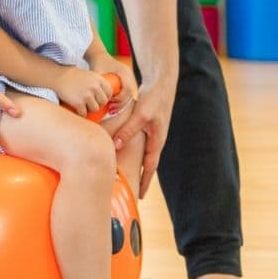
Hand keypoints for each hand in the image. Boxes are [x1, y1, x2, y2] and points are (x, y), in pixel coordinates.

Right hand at [53, 67, 114, 117]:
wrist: (58, 76)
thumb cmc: (72, 76)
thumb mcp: (89, 74)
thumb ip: (97, 83)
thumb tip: (107, 97)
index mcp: (98, 79)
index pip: (109, 92)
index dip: (105, 97)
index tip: (99, 98)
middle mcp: (94, 87)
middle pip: (103, 102)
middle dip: (98, 103)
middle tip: (90, 102)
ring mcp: (86, 95)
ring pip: (95, 109)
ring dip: (89, 109)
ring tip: (83, 105)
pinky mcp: (78, 103)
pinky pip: (84, 113)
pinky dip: (81, 112)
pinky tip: (77, 109)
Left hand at [87, 57, 137, 108]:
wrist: (99, 55)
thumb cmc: (97, 63)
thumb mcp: (97, 72)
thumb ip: (97, 82)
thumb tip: (94, 98)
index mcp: (124, 71)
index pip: (127, 89)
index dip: (120, 98)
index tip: (110, 103)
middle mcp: (129, 74)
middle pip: (130, 93)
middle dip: (121, 103)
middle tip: (110, 109)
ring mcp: (130, 78)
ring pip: (129, 95)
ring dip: (121, 104)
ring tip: (111, 110)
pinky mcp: (127, 81)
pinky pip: (127, 93)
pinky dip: (121, 100)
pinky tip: (113, 106)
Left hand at [109, 81, 173, 198]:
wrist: (161, 82)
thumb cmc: (154, 98)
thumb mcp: (141, 115)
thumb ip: (128, 130)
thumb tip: (115, 146)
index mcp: (157, 141)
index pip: (150, 167)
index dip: (144, 182)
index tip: (139, 196)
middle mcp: (155, 139)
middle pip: (146, 163)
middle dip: (139, 177)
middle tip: (130, 190)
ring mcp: (151, 131)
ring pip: (142, 153)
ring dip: (135, 164)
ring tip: (125, 175)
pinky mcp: (146, 123)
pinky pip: (138, 141)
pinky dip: (130, 148)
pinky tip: (121, 150)